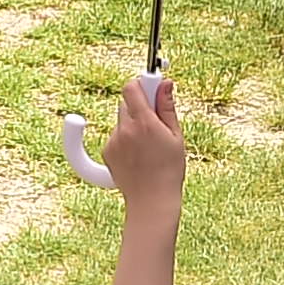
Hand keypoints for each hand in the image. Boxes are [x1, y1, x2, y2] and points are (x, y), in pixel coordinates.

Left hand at [100, 70, 187, 206]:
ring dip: (133, 124)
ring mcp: (114, 141)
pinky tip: (138, 155)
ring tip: (148, 145)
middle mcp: (125, 129)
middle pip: (126, 103)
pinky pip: (116, 136)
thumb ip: (167, 107)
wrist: (152, 201)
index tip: (151, 88)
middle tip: (155, 121)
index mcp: (144, 123)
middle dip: (140, 106)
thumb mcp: (175, 136)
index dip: (141, 85)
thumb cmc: (169, 170)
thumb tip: (165, 83)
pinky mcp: (107, 151)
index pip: (131, 88)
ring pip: (122, 121)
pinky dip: (125, 139)